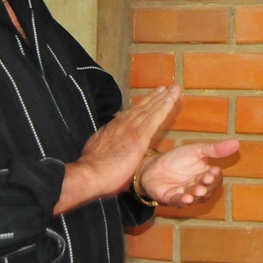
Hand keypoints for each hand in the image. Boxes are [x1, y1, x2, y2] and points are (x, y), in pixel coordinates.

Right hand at [54, 86, 179, 214]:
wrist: (90, 174)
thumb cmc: (93, 174)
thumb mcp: (98, 156)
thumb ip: (107, 151)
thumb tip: (111, 154)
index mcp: (111, 130)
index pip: (128, 115)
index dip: (139, 107)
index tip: (147, 100)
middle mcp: (120, 124)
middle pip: (140, 108)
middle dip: (153, 97)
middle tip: (164, 88)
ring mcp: (130, 128)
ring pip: (149, 109)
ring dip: (162, 98)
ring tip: (172, 89)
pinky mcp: (139, 135)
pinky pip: (155, 117)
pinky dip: (164, 106)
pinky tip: (172, 99)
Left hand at [139, 139, 239, 206]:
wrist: (152, 166)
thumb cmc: (176, 159)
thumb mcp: (196, 150)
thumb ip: (214, 149)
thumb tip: (237, 143)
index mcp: (205, 175)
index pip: (215, 178)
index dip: (216, 176)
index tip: (214, 170)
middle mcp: (197, 188)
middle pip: (207, 189)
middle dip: (207, 185)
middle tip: (206, 179)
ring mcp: (185, 194)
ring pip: (195, 197)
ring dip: (197, 194)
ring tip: (198, 189)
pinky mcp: (170, 199)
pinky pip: (179, 202)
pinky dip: (183, 200)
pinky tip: (187, 198)